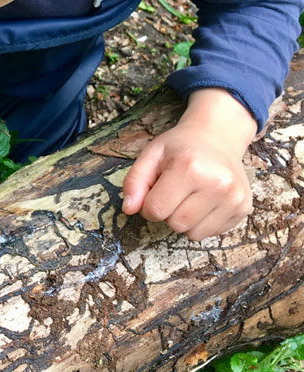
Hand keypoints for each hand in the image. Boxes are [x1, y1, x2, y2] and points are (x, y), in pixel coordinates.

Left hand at [122, 88, 256, 240]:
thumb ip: (134, 182)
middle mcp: (217, 183)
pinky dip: (201, 223)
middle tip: (174, 192)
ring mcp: (234, 197)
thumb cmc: (180, 148)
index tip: (155, 191)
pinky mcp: (244, 209)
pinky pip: (210, 234)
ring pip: (193, 234)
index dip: (148, 205)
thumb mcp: (151, 155)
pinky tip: (204, 202)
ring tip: (189, 197)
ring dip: (184, 221)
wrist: (217, 137)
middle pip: (175, 224)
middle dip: (167, 213)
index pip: (155, 210)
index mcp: (190, 167)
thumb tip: (128, 209)